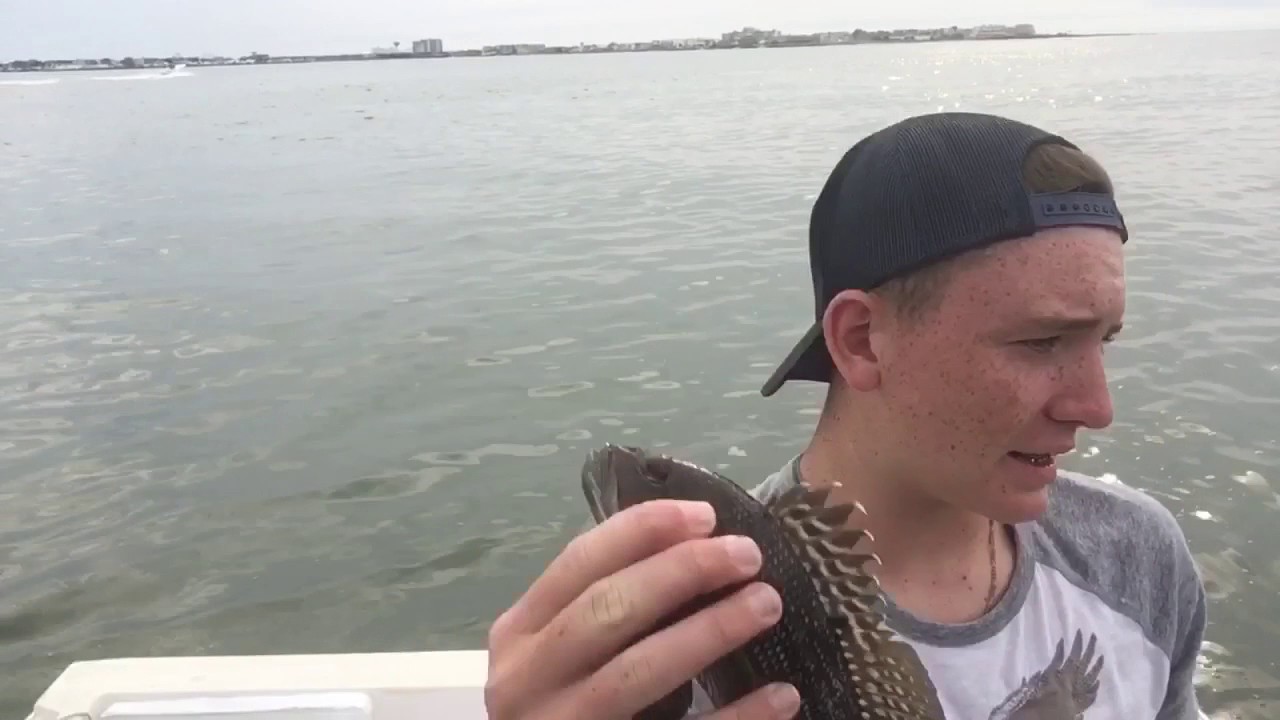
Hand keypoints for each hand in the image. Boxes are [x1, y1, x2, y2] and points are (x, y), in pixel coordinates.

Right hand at [484, 498, 800, 719]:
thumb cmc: (566, 709)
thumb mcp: (562, 655)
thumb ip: (604, 610)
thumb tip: (696, 544)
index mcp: (519, 635)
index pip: (579, 563)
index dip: (642, 531)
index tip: (706, 515)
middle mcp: (526, 682)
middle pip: (607, 610)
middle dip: (682, 572)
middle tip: (747, 556)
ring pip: (636, 672)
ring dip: (708, 631)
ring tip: (766, 604)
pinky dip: (736, 717)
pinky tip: (782, 695)